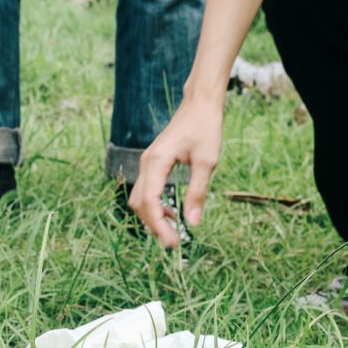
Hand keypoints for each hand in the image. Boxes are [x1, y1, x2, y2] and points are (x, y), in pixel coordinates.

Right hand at [129, 99, 223, 246]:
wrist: (199, 105)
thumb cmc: (205, 129)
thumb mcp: (207, 162)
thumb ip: (197, 192)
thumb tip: (192, 223)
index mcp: (157, 162)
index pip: (149, 202)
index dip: (159, 225)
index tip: (174, 242)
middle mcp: (146, 163)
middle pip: (139, 203)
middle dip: (153, 225)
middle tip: (174, 242)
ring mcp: (147, 162)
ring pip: (140, 198)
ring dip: (152, 216)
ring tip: (172, 228)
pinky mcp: (152, 162)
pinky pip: (145, 189)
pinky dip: (154, 205)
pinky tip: (171, 211)